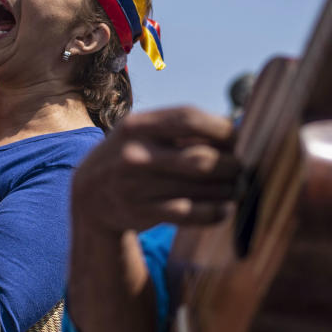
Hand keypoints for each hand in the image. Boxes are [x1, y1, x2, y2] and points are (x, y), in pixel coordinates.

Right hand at [71, 107, 240, 233]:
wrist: (89, 194)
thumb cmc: (130, 155)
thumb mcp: (142, 132)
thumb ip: (179, 128)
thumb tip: (236, 129)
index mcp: (138, 125)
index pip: (189, 119)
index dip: (221, 129)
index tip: (238, 138)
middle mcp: (135, 154)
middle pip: (201, 158)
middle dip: (231, 165)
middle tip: (242, 168)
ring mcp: (136, 185)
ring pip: (199, 188)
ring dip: (227, 190)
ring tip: (237, 187)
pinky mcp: (141, 212)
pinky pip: (189, 213)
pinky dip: (214, 212)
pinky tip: (225, 209)